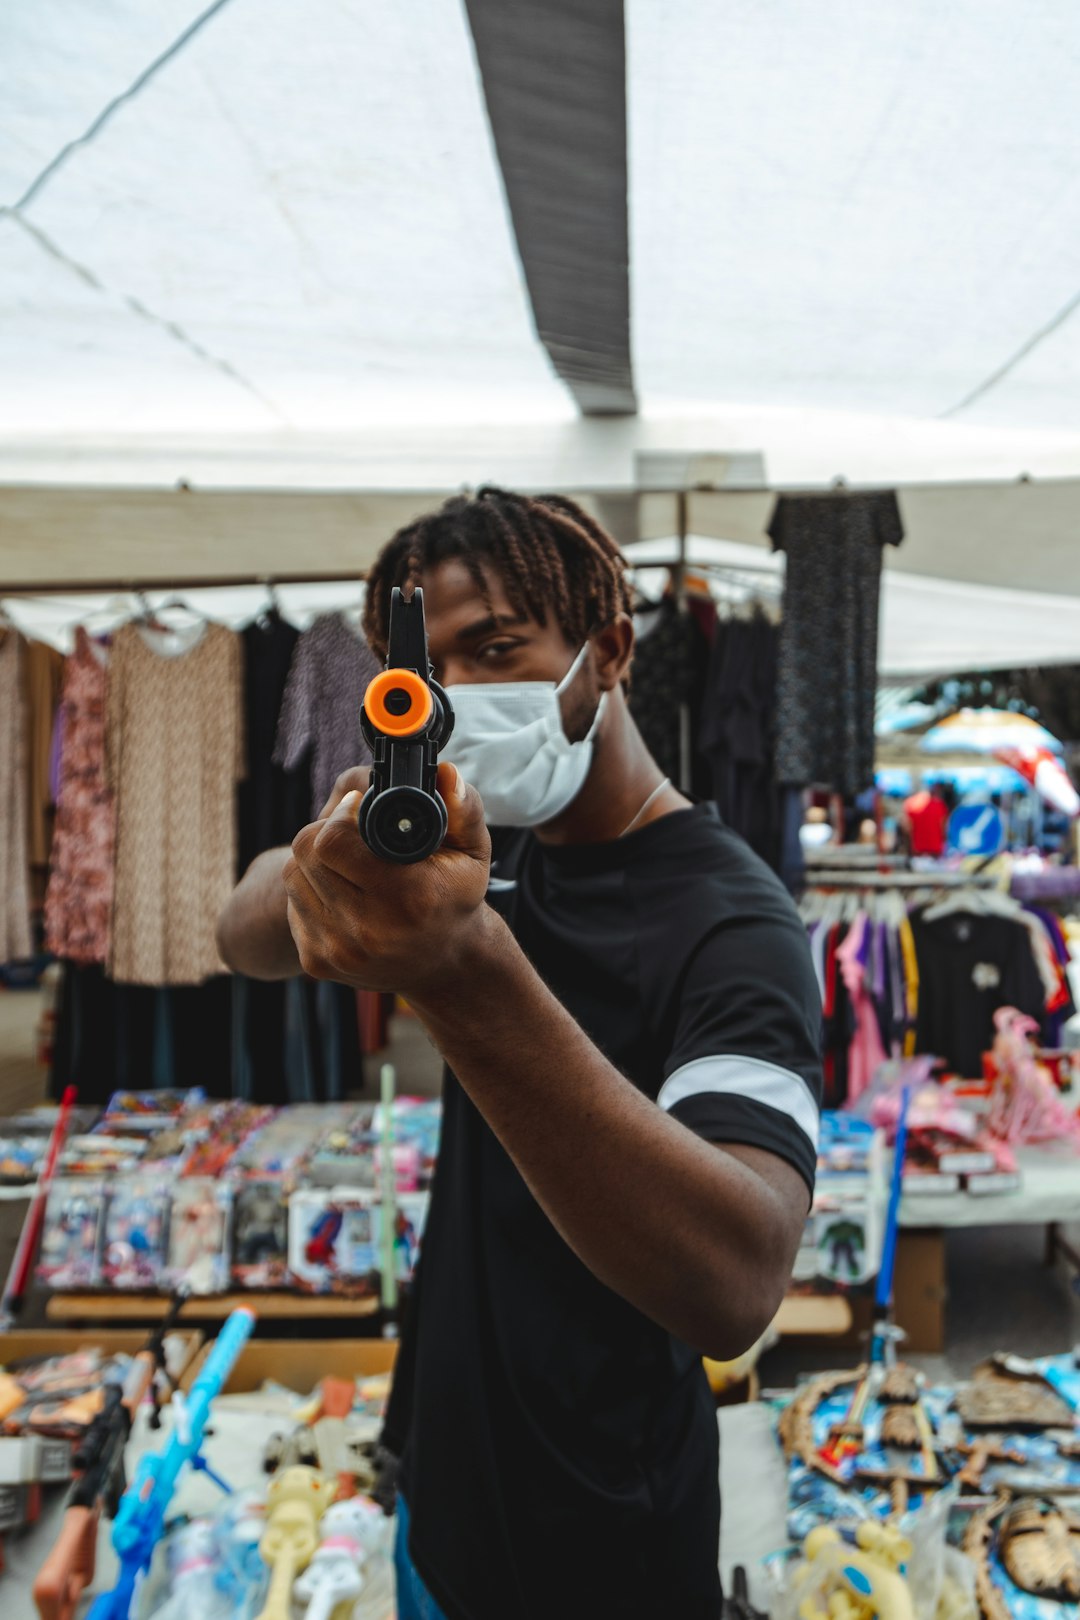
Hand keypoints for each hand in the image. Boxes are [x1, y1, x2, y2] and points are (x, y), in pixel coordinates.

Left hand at [283, 763, 491, 997]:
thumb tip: (444, 773)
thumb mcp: (472, 852)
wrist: (442, 966)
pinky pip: (292, 905)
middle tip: (349, 830)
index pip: (332, 841)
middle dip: (324, 831)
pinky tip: (339, 891)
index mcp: (407, 898)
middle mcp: (369, 930)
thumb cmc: (454, 899)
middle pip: (305, 852)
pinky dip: (310, 890)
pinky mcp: (316, 963)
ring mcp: (338, 950)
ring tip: (346, 861)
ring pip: (292, 876)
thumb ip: (463, 808)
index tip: (358, 807)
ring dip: (313, 861)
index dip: (341, 815)